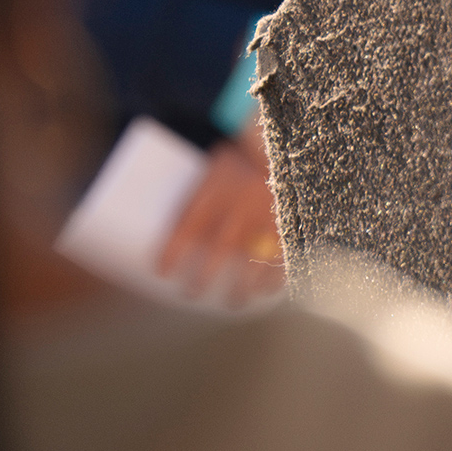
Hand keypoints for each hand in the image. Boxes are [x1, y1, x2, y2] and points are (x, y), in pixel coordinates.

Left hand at [155, 114, 286, 307]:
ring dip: (242, 287)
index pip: (188, 226)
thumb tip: (173, 221)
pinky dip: (275, 277)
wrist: (282, 148)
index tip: (162, 271)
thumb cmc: (243, 158)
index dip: (172, 252)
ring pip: (253, 261)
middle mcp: (242, 206)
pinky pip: (283, 257)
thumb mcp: (218, 164)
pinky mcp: (290, 226)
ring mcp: (268, 218)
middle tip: (192, 294)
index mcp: (218, 189)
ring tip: (234, 302)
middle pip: (220, 250)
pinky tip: (267, 291)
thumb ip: (201, 191)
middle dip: (204, 277)